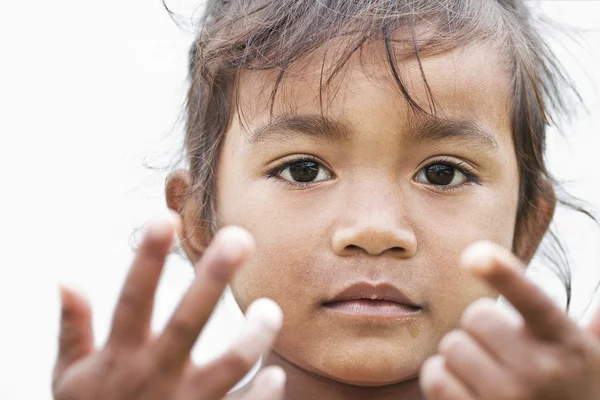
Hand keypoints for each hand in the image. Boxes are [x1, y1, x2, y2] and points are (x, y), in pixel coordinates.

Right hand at [53, 212, 285, 399]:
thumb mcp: (69, 380)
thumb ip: (72, 331)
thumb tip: (65, 280)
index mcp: (119, 359)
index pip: (133, 299)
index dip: (148, 259)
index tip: (163, 217)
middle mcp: (154, 378)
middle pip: (188, 322)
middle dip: (213, 278)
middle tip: (240, 237)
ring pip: (229, 367)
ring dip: (253, 337)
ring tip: (270, 309)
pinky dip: (262, 394)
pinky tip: (274, 376)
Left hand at [420, 241, 599, 399]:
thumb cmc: (574, 393)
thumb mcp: (595, 358)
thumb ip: (599, 323)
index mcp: (569, 346)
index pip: (533, 301)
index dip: (504, 275)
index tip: (474, 253)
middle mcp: (541, 372)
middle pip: (475, 316)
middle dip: (483, 329)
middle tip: (503, 350)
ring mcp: (506, 399)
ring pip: (452, 345)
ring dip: (462, 355)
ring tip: (489, 374)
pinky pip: (435, 377)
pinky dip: (442, 377)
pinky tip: (467, 389)